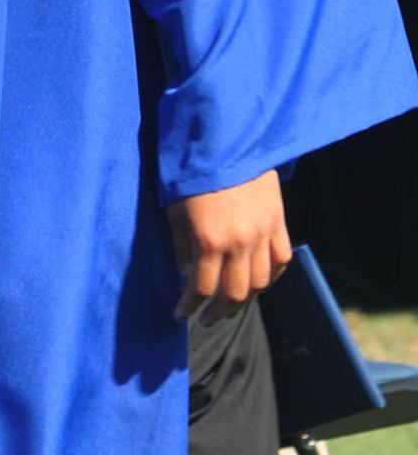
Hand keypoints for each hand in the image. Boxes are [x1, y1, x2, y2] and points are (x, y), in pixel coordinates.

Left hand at [167, 168, 291, 325]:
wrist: (225, 136)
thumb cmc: (191, 169)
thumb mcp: (174, 207)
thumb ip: (180, 244)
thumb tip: (186, 272)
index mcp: (209, 239)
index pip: (201, 288)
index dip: (189, 306)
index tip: (180, 315)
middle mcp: (240, 242)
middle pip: (234, 293)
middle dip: (217, 311)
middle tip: (205, 318)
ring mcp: (263, 232)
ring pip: (261, 282)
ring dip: (245, 299)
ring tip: (230, 304)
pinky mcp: (278, 220)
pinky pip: (281, 260)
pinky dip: (271, 276)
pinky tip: (259, 281)